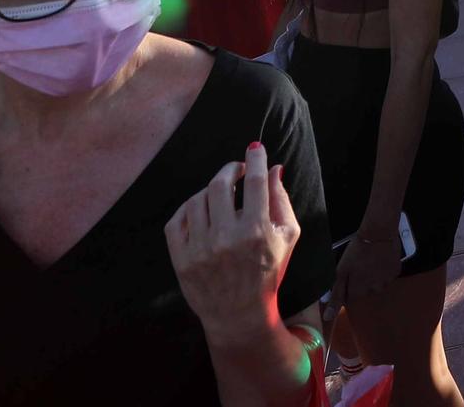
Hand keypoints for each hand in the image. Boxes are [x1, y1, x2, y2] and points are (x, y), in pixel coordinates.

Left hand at [166, 143, 301, 345]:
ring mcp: (201, 249)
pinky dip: (187, 208)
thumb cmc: (268, 272)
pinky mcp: (181, 259)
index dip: (255, 159)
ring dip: (210, 189)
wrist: (239, 314)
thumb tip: (275, 167)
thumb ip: (282, 200)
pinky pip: (176, 219)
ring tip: (219, 192)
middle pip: (221, 184)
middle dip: (230, 169)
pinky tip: (199, 209)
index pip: (255, 181)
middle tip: (237, 169)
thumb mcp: (287, 237)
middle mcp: (227, 238)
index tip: (255, 149)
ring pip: (198, 199)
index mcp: (257, 231)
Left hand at [333, 224, 402, 306]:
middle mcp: (374, 291)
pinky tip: (379, 259)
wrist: (378, 233)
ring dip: (372, 276)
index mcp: (359, 292)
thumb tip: (328, 318)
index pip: (350, 298)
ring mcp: (387, 281)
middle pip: (364, 291)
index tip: (347, 274)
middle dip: (360, 281)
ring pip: (377, 283)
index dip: (347, 286)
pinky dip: (383, 269)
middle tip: (358, 265)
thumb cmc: (356, 251)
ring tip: (369, 260)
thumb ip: (335, 296)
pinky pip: (387, 275)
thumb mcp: (341, 272)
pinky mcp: (396, 271)